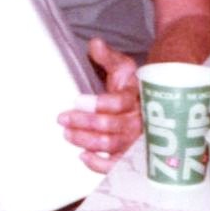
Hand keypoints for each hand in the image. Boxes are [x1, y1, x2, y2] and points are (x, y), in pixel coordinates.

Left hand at [56, 38, 142, 173]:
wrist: (146, 101)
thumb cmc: (130, 84)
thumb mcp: (120, 65)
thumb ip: (107, 56)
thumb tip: (95, 44)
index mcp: (138, 96)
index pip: (120, 103)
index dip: (98, 104)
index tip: (76, 101)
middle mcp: (141, 120)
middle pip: (113, 126)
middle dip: (85, 123)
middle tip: (62, 118)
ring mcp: (137, 140)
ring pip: (113, 146)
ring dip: (87, 141)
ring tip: (67, 133)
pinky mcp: (131, 155)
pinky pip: (118, 166)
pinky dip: (100, 165)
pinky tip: (82, 156)